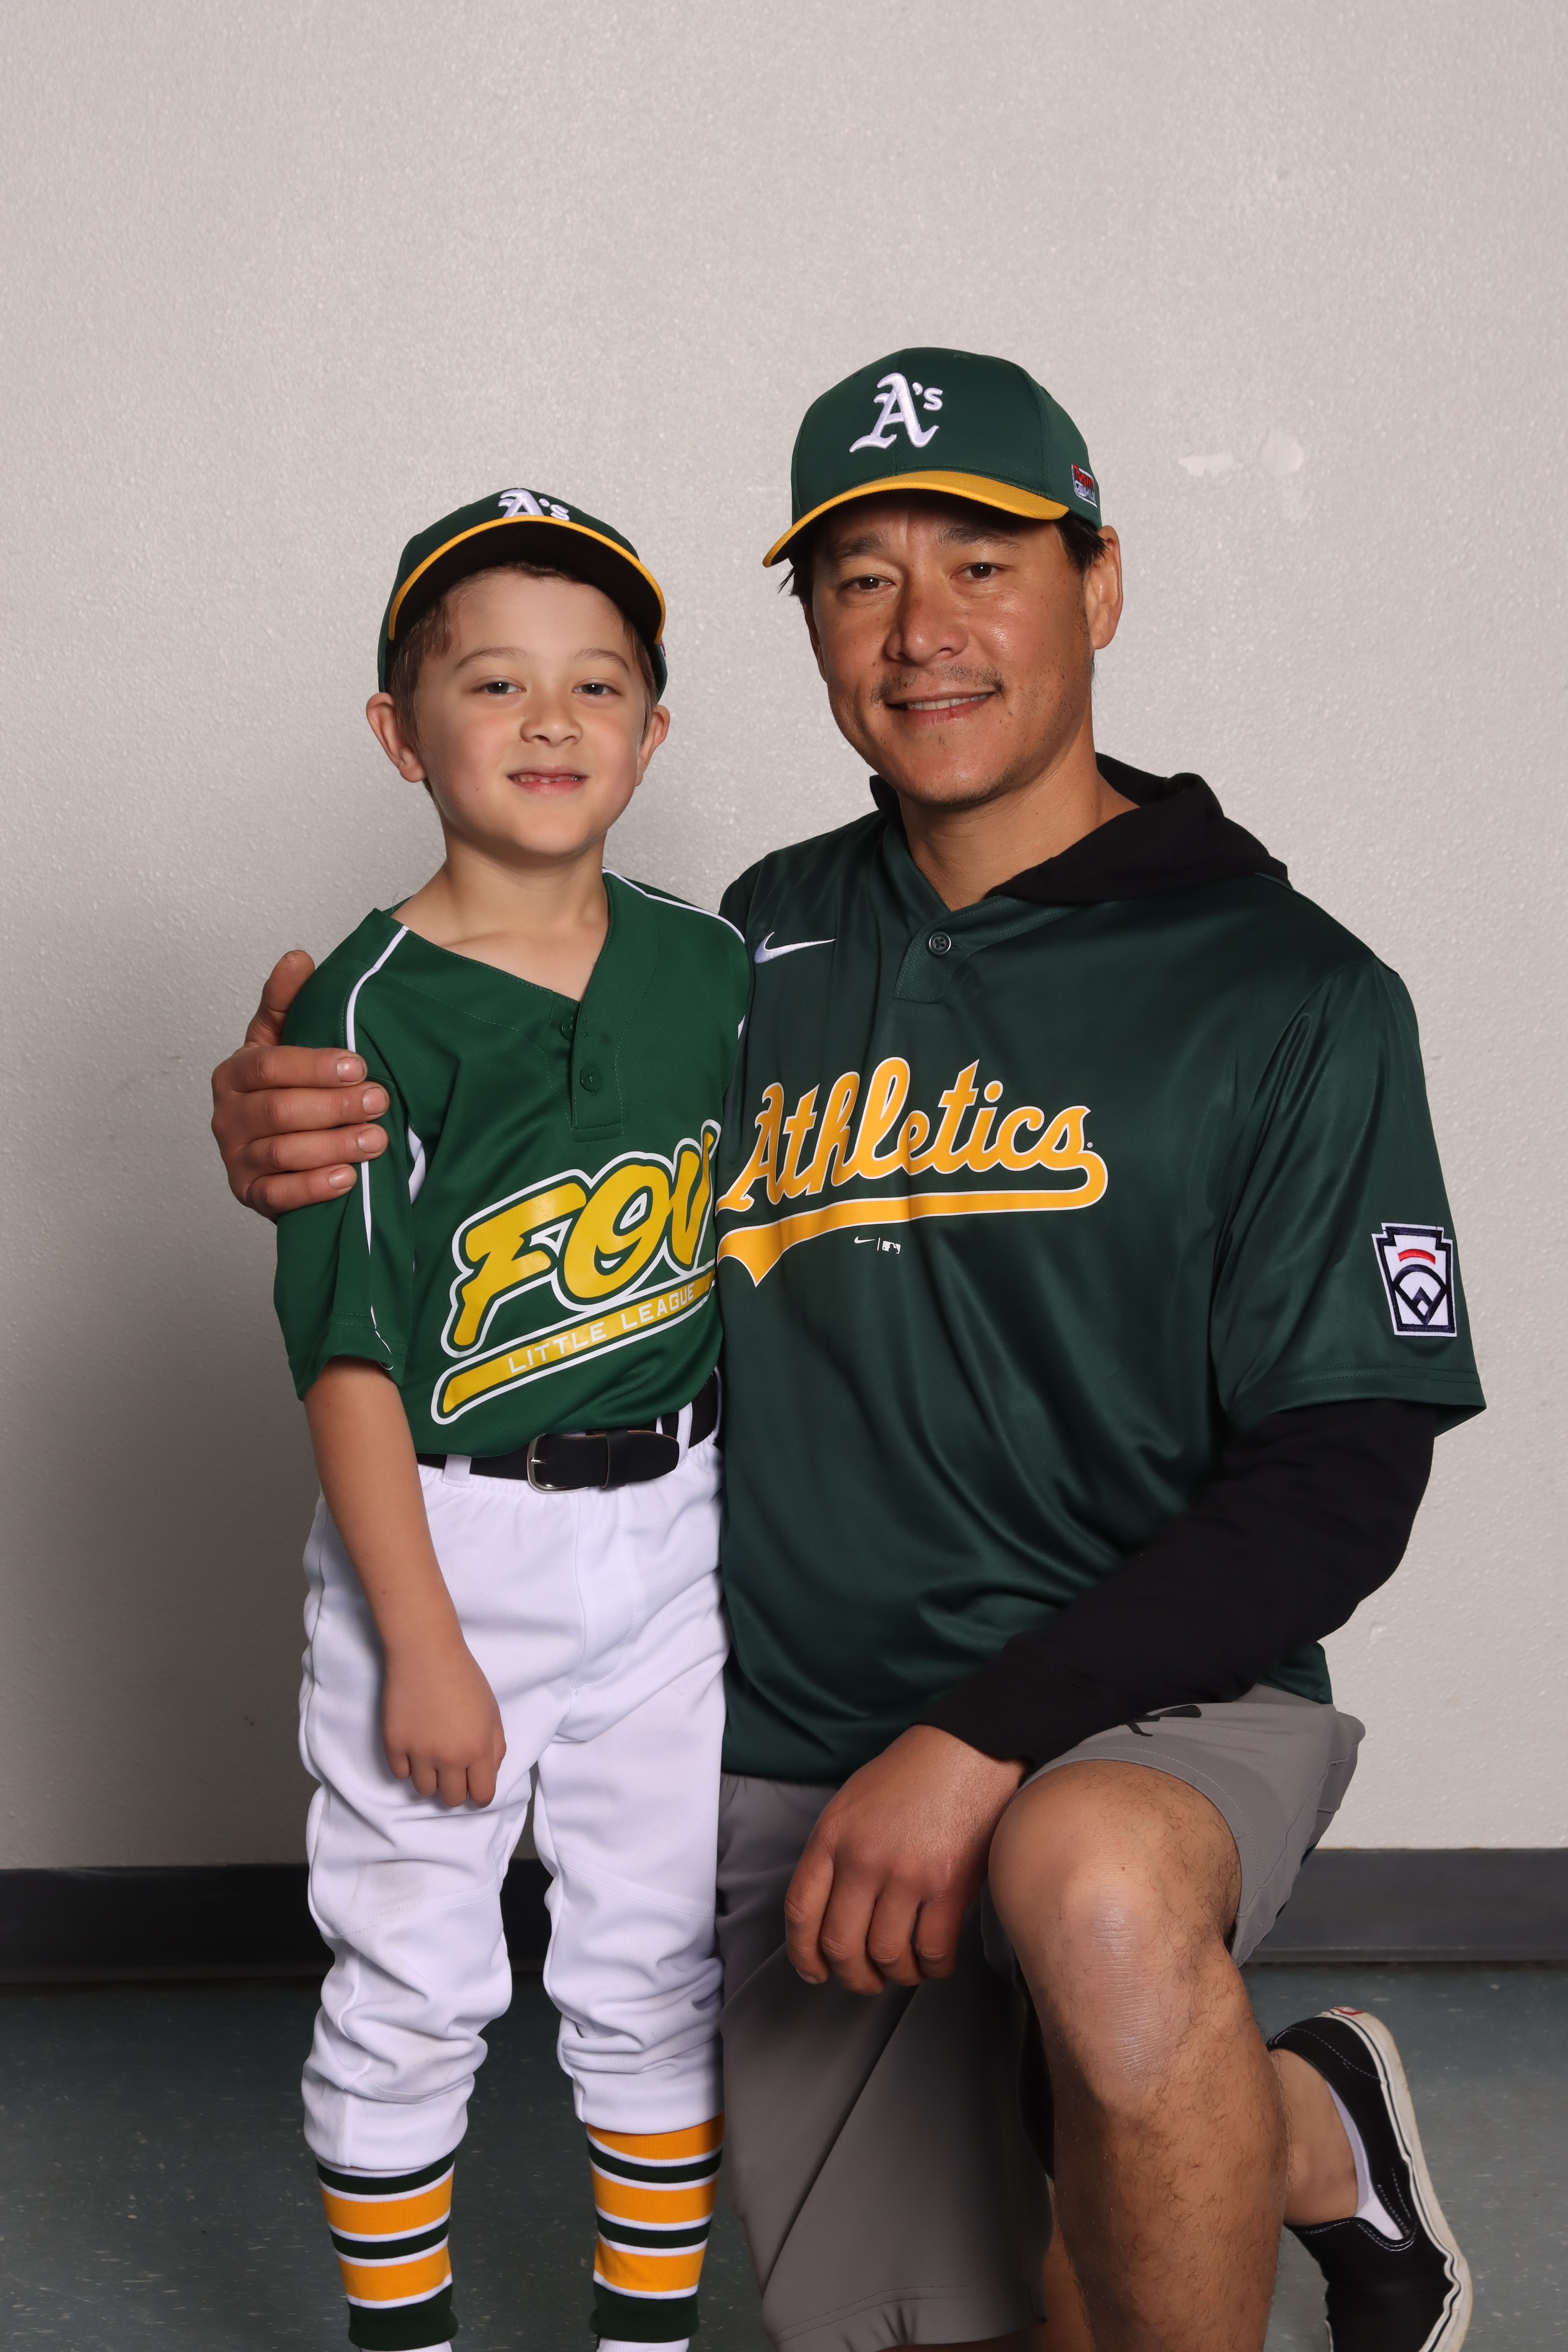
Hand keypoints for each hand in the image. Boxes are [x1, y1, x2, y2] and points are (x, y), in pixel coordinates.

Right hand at [210, 950, 389, 1215]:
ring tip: (376, 1140)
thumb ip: (287, 1003)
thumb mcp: (284, 1043)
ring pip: (283, 1152)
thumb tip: (297, 959)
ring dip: (334, 1146)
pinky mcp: (250, 1195)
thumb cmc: (287, 1090)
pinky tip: (348, 1179)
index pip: (270, 1065)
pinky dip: (314, 1188)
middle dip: (334, 1106)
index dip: (315, 1065)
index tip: (358, 1065)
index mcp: (234, 1073)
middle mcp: (227, 1116)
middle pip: (279, 1110)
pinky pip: (279, 1195)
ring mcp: (236, 1159)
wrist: (278, 1150)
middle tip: (379, 1101)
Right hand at [382, 1630, 506, 1807]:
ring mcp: (418, 1752)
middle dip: (455, 1788)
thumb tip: (488, 1774)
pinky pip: (400, 1774)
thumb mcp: (492, 1711)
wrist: (425, 1653)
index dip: (479, 1793)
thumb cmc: (464, 1678)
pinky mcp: (393, 1744)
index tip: (474, 1783)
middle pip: (451, 1799)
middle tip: (452, 1767)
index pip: (482, 1796)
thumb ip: (495, 1746)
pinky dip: (407, 1765)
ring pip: (424, 1791)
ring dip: (430, 1778)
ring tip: (431, 1755)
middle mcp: (449, 1757)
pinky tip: (414, 1745)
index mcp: (478, 1748)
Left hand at [784, 1725, 1026, 1994]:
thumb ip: (836, 1852)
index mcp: (832, 1835)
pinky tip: (935, 1960)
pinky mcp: (950, 1885)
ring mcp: (907, 1873)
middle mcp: (863, 1858)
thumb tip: (830, 1912)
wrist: (970, 1748)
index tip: (813, 1971)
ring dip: (897, 1974)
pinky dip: (933, 1966)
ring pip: (887, 1955)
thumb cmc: (911, 1774)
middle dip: (853, 1975)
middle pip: (841, 1945)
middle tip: (866, 1980)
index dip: (803, 1954)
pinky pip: (933, 1949)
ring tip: (906, 1969)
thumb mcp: (852, 1802)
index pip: (801, 1912)